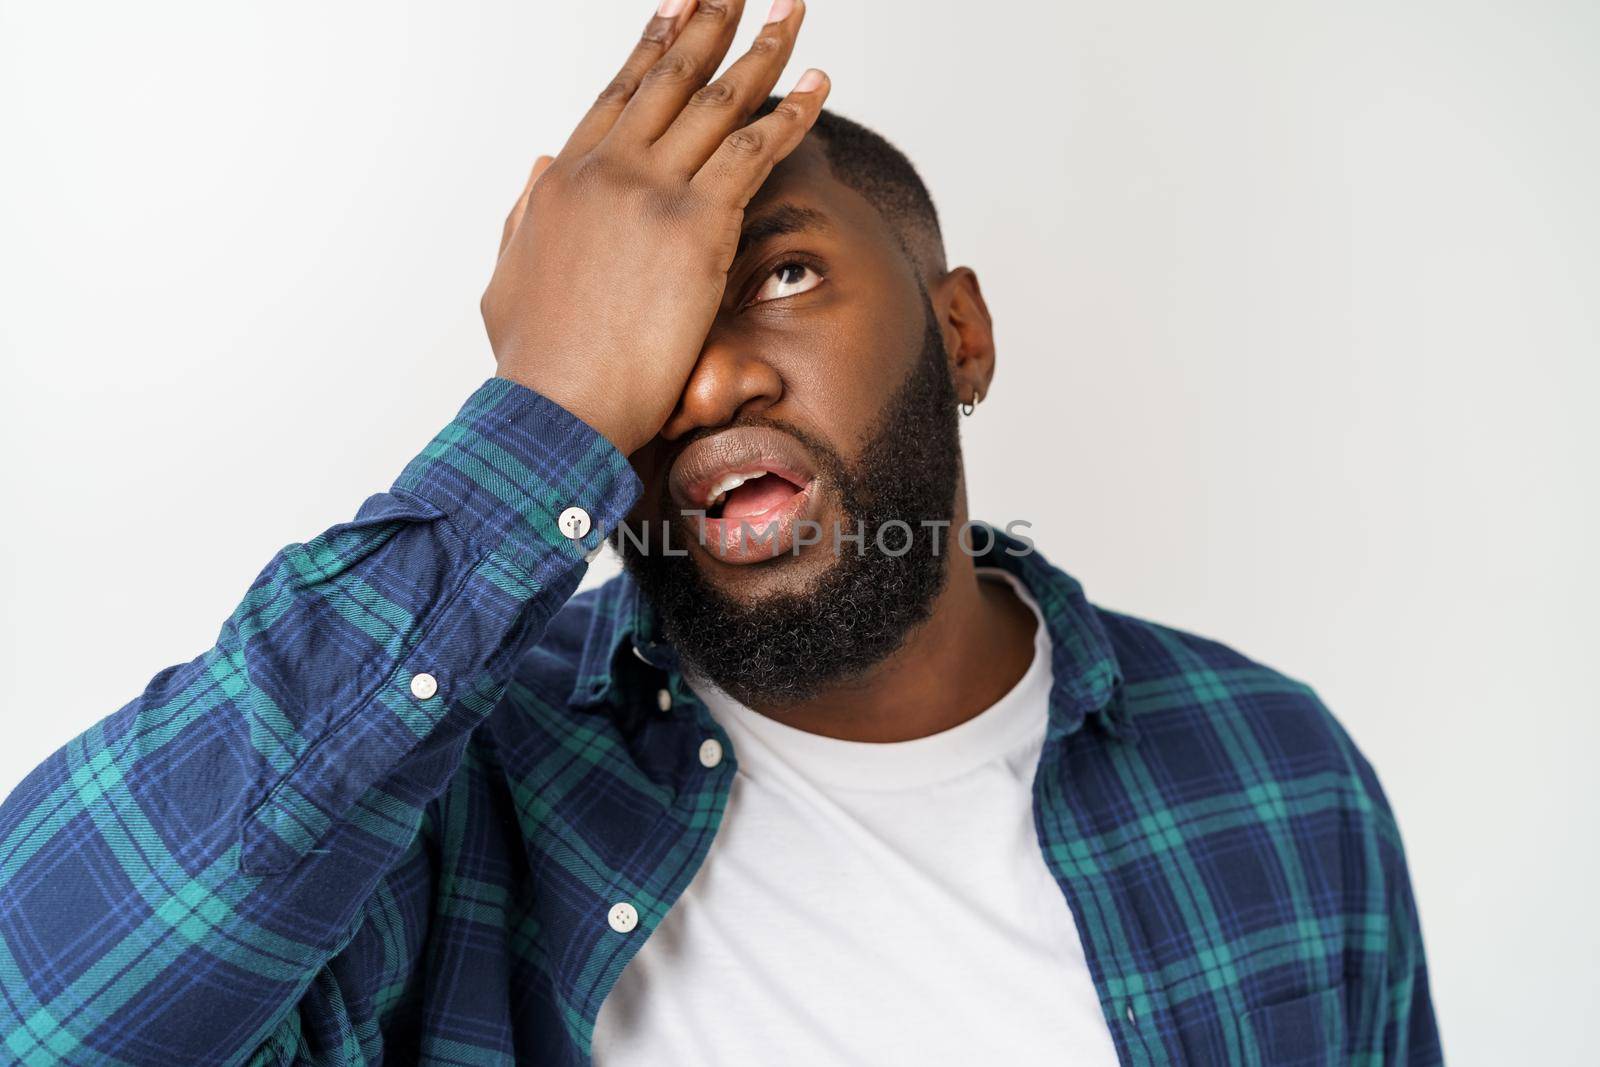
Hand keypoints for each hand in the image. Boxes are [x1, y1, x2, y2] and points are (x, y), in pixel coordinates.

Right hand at [482, 0, 828, 455]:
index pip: (619, 96)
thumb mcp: (508, 276)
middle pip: (671, 80)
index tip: (678, 9)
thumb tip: (542, 166)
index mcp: (566, 182)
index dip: (652, 47)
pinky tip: (819, 83)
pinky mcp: (696, 229)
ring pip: (718, 103)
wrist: (554, 407)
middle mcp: (609, 171)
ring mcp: (652, 194)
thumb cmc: (534, 362)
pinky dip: (792, 113)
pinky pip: (755, 152)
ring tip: (791, 12)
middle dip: (711, 25)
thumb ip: (524, 215)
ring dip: (763, 51)